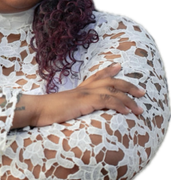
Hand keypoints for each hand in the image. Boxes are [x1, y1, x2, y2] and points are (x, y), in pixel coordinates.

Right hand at [27, 63, 145, 127]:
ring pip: (114, 91)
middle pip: (111, 81)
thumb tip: (72, 113)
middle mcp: (84, 88)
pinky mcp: (86, 101)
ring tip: (140, 108)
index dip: (108, 71)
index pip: (95, 76)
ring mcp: (85, 93)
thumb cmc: (45, 112)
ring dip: (129, 100)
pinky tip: (128, 111)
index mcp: (78, 90)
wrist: (37, 110)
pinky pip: (108, 100)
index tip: (118, 66)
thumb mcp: (61, 108)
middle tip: (141, 91)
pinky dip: (120, 105)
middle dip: (128, 86)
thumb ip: (70, 108)